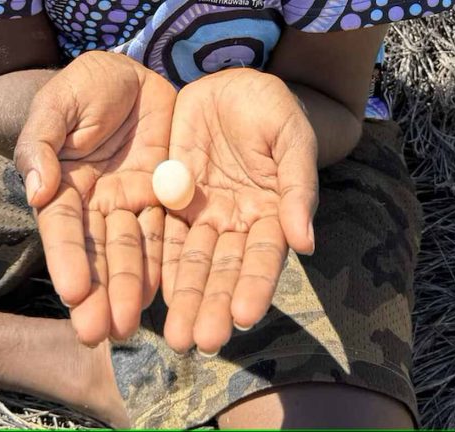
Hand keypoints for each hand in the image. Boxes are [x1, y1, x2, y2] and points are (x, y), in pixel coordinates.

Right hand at [15, 51, 176, 344]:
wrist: (132, 74)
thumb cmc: (86, 84)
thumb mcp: (58, 103)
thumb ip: (42, 142)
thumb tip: (36, 191)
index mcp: (65, 185)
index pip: (65, 228)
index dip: (68, 259)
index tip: (73, 293)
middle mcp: (97, 203)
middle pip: (98, 252)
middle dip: (98, 292)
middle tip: (99, 332)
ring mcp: (132, 203)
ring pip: (131, 252)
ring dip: (128, 289)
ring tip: (128, 326)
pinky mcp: (165, 198)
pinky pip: (166, 234)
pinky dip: (163, 265)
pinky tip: (161, 295)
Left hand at [162, 68, 318, 354]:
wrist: (231, 87)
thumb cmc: (273, 109)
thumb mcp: (290, 138)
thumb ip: (296, 187)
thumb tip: (307, 243)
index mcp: (271, 213)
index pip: (263, 257)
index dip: (254, 285)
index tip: (243, 317)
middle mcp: (236, 224)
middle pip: (223, 270)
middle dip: (211, 305)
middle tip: (199, 341)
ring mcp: (203, 215)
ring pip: (190, 262)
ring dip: (183, 298)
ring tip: (174, 336)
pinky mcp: (171, 201)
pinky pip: (160, 235)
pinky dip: (155, 264)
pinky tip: (147, 294)